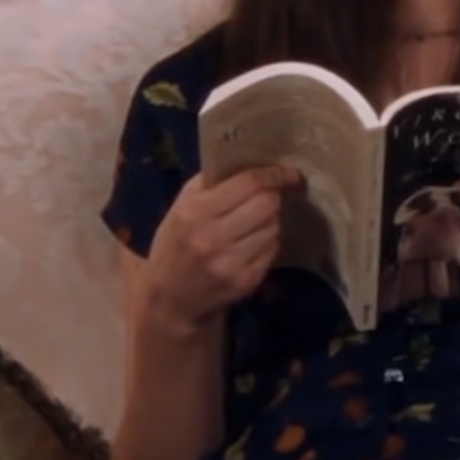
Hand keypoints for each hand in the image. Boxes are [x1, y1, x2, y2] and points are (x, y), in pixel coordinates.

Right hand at [143, 165, 301, 328]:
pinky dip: (267, 244)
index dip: (275, 174)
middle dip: (273, 197)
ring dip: (270, 222)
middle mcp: (212, 237)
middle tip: (270, 197)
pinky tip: (250, 245)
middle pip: (267, 205)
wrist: (169, 298)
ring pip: (273, 228)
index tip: (290, 172)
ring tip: (253, 224)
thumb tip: (252, 161)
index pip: (249, 184)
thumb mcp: (181, 206)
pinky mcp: (245, 282)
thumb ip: (212, 182)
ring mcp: (230, 263)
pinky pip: (272, 251)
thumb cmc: (175, 243)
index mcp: (195, 211)